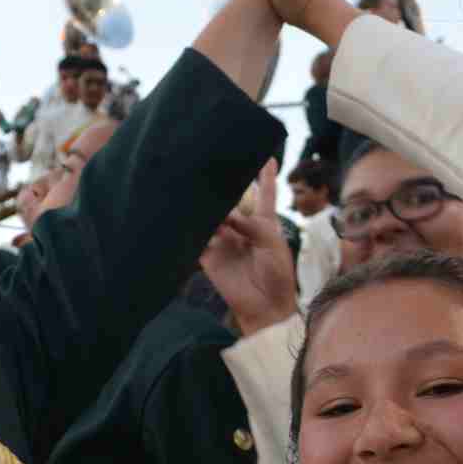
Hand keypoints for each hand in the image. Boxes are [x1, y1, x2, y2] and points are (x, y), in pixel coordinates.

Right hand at [200, 159, 299, 335]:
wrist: (265, 308)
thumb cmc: (277, 275)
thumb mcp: (271, 244)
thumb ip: (250, 225)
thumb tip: (225, 213)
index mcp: (264, 223)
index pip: (264, 193)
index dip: (265, 175)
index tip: (267, 155)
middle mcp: (242, 228)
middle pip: (232, 200)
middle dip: (225, 185)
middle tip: (215, 165)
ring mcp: (224, 240)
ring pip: (212, 216)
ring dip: (207, 205)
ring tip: (197, 186)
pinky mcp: (209, 255)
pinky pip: (197, 237)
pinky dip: (191, 227)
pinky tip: (185, 214)